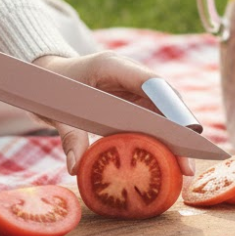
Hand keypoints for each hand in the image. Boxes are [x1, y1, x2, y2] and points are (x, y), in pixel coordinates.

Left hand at [32, 51, 196, 177]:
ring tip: (183, 170)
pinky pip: (152, 120)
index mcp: (112, 65)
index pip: (150, 82)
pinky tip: (168, 163)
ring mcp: (133, 88)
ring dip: (174, 139)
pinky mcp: (132, 102)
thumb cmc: (52, 87)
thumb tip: (76, 167)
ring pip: (163, 112)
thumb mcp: (58, 110)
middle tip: (188, 164)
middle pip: (164, 100)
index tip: (187, 130)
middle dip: (180, 131)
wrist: (47, 77)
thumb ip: (69, 136)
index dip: (171, 106)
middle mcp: (129, 74)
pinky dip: (161, 140)